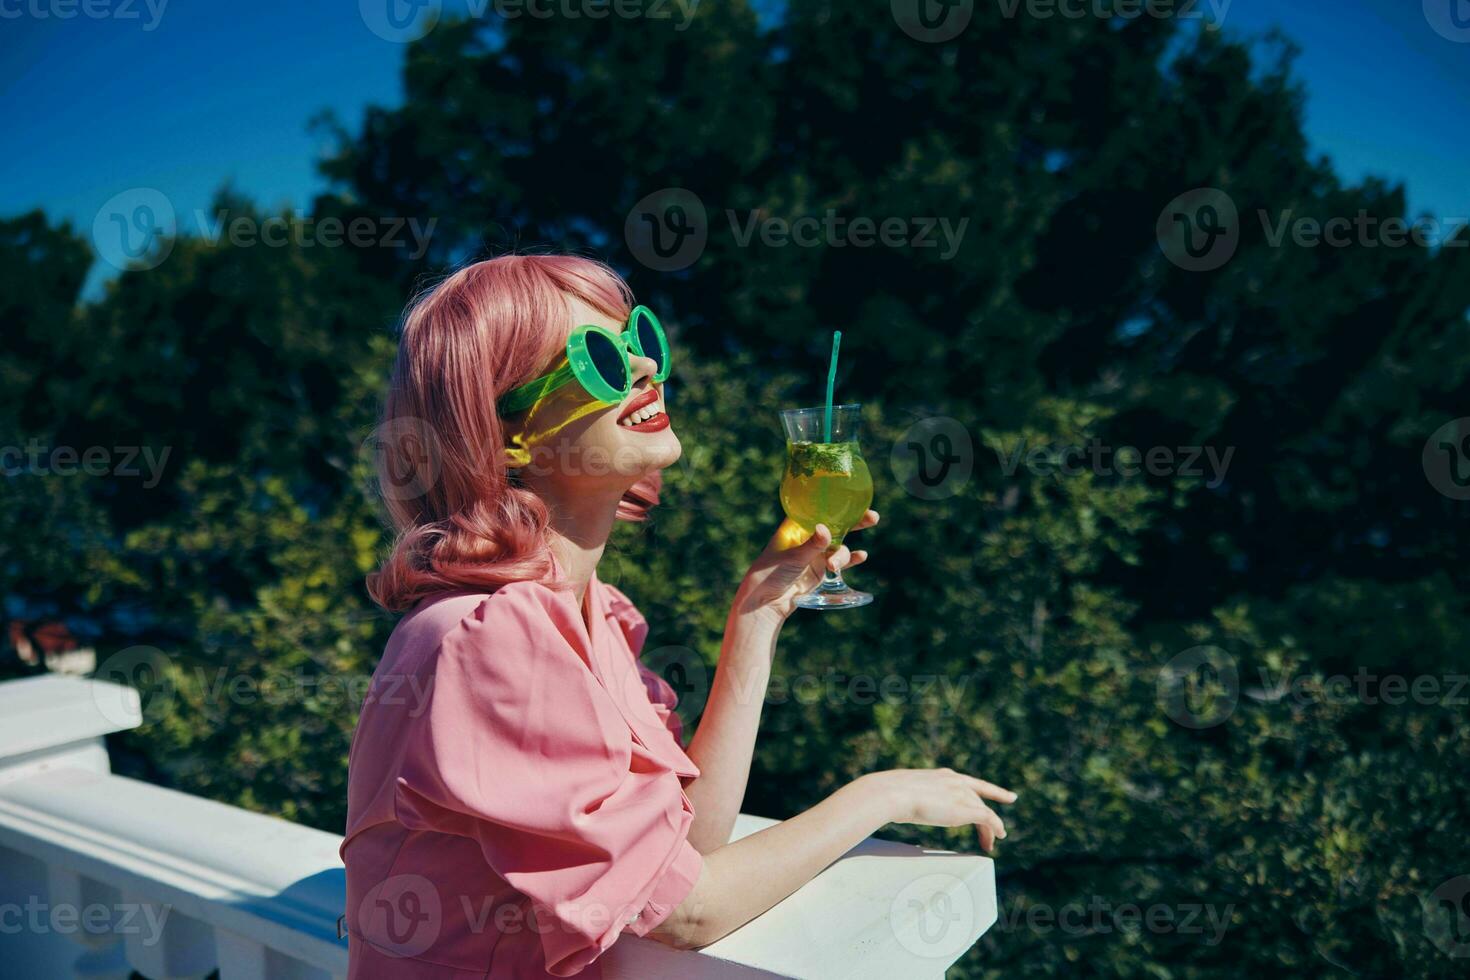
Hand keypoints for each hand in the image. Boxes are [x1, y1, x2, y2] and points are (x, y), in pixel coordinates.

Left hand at [734, 510, 878, 620]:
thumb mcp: (791, 558)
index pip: (819, 510)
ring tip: (834, 566)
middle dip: (854, 522)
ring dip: (842, 554)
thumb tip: (825, 529)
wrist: (765, 602)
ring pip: (838, 547)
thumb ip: (811, 545)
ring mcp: (815, 554)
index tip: (853, 500)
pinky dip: (851, 559)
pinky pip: (840, 561)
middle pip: (835, 525)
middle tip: (872, 517)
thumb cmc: (769, 573)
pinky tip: (861, 556)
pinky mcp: (820, 570)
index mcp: (796, 527)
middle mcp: (808, 537)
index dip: (837, 504)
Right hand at [856, 768, 1016, 852]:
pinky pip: (988, 819)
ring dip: (990, 827)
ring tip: (993, 841)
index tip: (997, 793)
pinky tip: (998, 837)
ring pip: (984, 811)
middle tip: (1002, 812)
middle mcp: (956, 781)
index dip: (983, 788)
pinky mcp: (967, 808)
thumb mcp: (903, 793)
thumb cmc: (890, 795)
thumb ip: (908, 797)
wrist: (893, 793)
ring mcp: (962, 793)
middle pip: (979, 797)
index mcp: (942, 775)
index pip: (968, 781)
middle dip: (992, 806)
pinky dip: (995, 828)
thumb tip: (893, 804)